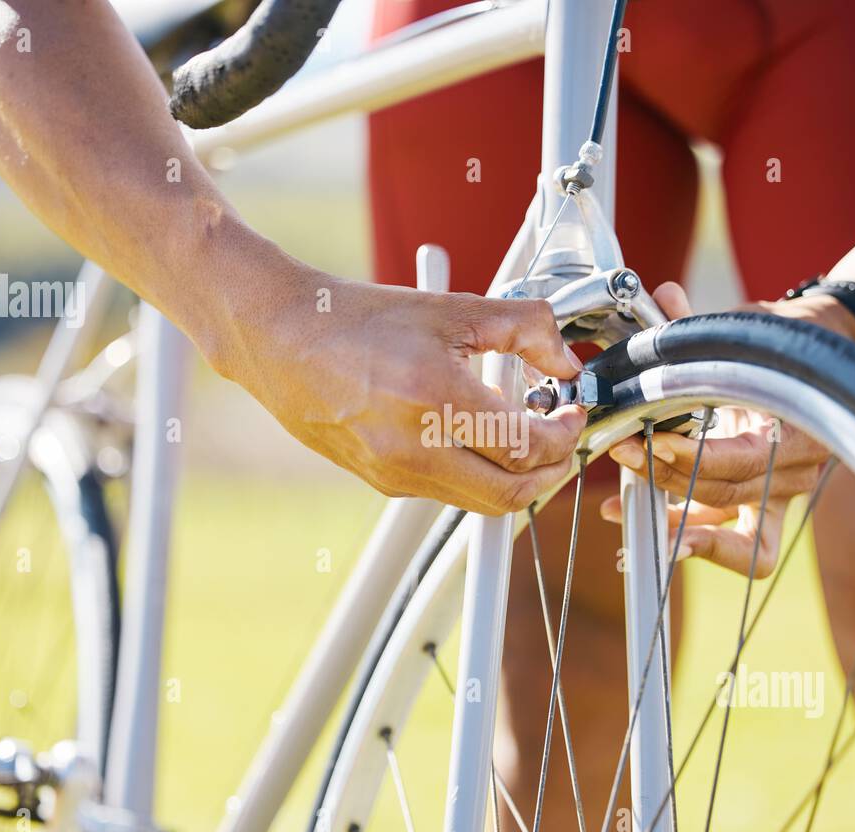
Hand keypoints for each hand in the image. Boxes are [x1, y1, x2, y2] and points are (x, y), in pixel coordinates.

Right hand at [209, 257, 587, 515]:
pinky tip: (478, 438)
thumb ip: (524, 328)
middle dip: (553, 471)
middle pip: (512, 493)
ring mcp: (395, 473)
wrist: (282, 339)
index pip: (527, 447)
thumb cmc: (359, 319)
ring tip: (525, 437)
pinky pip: (446, 492)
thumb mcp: (453, 308)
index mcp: (436, 398)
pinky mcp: (381, 483)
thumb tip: (566, 362)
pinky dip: (476, 474)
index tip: (572, 413)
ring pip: (480, 501)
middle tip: (563, 439)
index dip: (565, 435)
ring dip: (516, 478)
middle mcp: (414, 447)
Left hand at [599, 283, 841, 576]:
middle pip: (726, 497)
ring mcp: (779, 495)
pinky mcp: (759, 505)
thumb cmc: (779, 344)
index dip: (692, 458)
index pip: (741, 463)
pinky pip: (721, 533)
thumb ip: (699, 325)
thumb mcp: (743, 334)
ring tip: (617, 507)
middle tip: (624, 453)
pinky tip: (629, 520)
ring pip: (724, 526)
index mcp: (800, 432)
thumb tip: (664, 298)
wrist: (817, 355)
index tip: (650, 442)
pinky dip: (677, 530)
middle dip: (668, 478)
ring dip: (668, 519)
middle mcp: (794, 474)